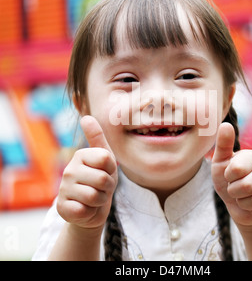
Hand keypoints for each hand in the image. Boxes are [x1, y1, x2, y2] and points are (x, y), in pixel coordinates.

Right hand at [56, 115, 117, 229]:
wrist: (93, 208)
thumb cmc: (101, 180)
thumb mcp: (105, 159)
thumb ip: (97, 138)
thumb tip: (86, 117)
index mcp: (80, 155)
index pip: (106, 159)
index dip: (112, 168)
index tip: (106, 171)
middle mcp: (69, 170)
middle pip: (103, 179)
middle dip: (108, 187)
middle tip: (101, 188)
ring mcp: (63, 189)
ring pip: (95, 196)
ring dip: (100, 201)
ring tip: (95, 198)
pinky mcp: (61, 208)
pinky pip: (84, 211)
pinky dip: (90, 212)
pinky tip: (85, 208)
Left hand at [211, 123, 251, 229]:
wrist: (236, 204)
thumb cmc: (226, 180)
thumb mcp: (219, 162)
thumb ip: (223, 144)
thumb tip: (225, 124)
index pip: (236, 170)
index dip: (228, 178)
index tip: (229, 176)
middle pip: (246, 187)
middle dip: (235, 193)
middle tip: (235, 189)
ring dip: (244, 204)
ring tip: (244, 197)